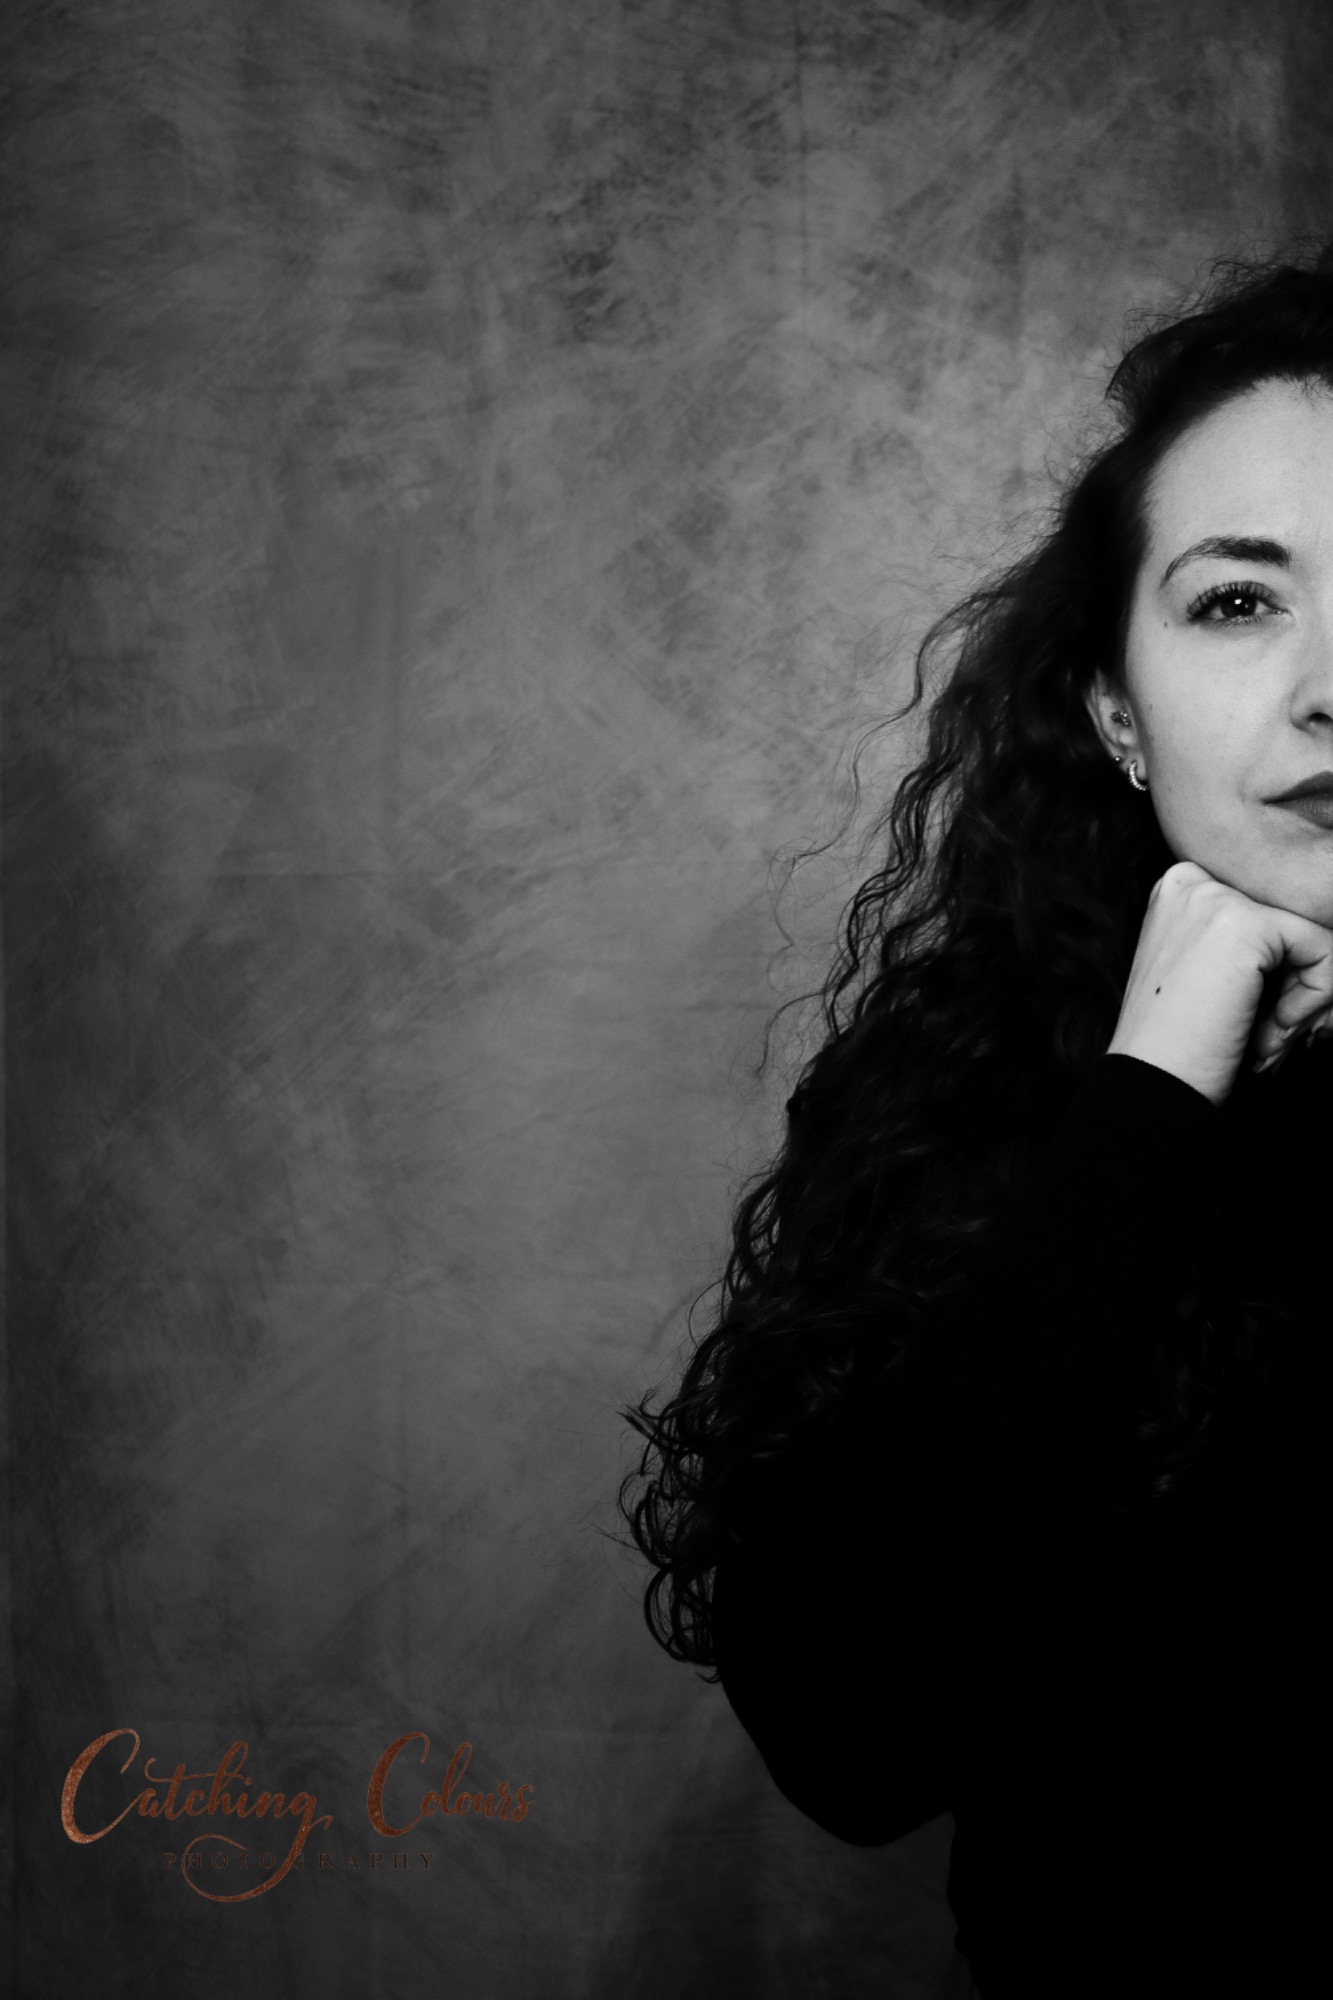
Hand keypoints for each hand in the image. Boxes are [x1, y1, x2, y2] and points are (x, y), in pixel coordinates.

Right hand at [1107, 861, 1332, 1104]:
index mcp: (1179, 888)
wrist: (1151, 1083)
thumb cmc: (1178, 1042)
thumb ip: (1247, 941)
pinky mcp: (1246, 924)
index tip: (1258, 1014)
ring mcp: (1216, 898)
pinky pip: (1322, 951)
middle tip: (1272, 1032)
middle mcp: (1193, 881)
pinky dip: (1315, 998)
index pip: (1268, 909)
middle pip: (1290, 918)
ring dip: (1306, 994)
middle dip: (1297, 980)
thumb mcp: (1205, 972)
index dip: (1276, 967)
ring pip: (1312, 933)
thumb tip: (1320, 939)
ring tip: (1269, 1036)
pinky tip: (1275, 1028)